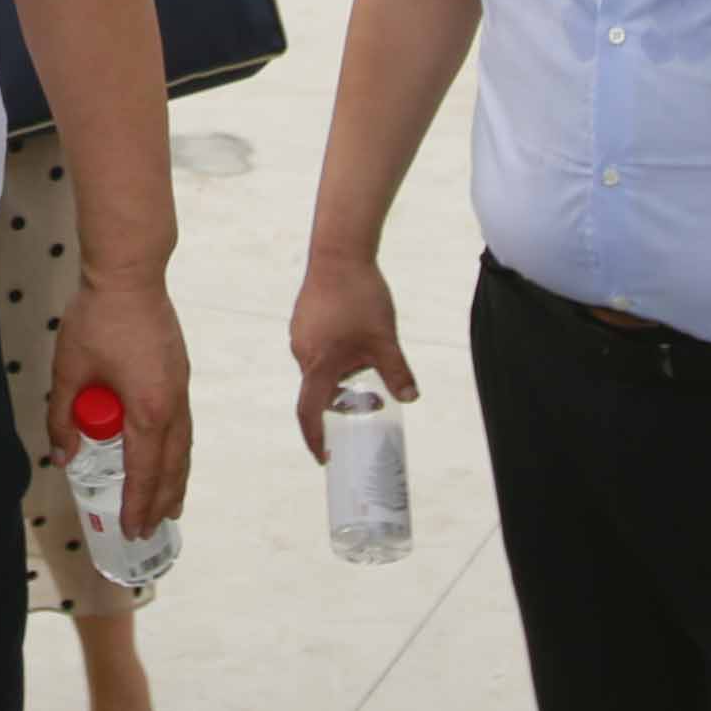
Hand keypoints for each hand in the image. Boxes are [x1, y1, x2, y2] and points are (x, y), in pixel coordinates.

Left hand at [51, 263, 191, 534]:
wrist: (130, 275)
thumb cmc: (98, 319)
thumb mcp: (69, 372)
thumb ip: (63, 418)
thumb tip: (63, 456)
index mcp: (148, 410)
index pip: (144, 471)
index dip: (137, 504)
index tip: (133, 530)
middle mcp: (173, 405)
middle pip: (173, 466)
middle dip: (162, 501)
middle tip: (153, 530)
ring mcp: (180, 389)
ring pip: (183, 447)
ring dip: (175, 479)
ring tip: (171, 506)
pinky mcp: (179, 375)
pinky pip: (182, 427)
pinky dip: (176, 452)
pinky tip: (168, 458)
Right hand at [286, 250, 416, 463]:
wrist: (339, 253)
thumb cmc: (359, 297)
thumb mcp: (384, 339)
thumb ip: (396, 372)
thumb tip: (410, 399)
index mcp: (319, 364)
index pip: (309, 413)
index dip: (315, 438)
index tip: (325, 456)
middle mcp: (302, 353)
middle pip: (317, 391)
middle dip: (339, 403)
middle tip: (364, 407)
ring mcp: (300, 334)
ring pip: (319, 367)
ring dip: (339, 375)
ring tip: (366, 364)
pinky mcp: (304, 319)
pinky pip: (317, 347)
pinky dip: (334, 354)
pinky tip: (355, 337)